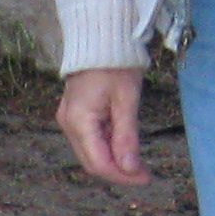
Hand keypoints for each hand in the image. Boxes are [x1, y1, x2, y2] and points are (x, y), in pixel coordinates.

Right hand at [56, 68, 150, 186]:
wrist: (100, 37)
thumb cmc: (115, 63)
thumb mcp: (126, 100)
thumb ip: (127, 137)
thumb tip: (130, 168)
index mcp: (80, 121)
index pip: (99, 163)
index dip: (122, 175)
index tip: (145, 178)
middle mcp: (68, 125)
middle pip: (92, 162)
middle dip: (119, 172)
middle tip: (144, 174)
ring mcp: (68, 120)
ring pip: (91, 154)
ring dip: (114, 161)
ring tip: (138, 163)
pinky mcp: (74, 115)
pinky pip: (90, 141)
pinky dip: (108, 148)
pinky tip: (125, 147)